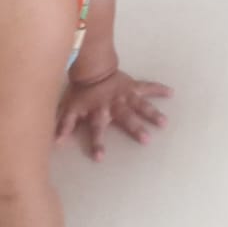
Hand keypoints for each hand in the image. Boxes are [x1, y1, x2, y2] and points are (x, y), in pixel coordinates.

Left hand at [56, 70, 171, 159]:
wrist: (91, 68)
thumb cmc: (81, 92)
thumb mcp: (69, 108)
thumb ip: (64, 125)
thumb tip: (56, 143)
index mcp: (100, 112)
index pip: (97, 130)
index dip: (97, 143)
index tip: (100, 158)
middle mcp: (115, 105)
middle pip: (126, 118)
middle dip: (136, 129)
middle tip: (146, 139)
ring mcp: (126, 95)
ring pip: (141, 105)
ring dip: (152, 113)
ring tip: (164, 122)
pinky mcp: (134, 86)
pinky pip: (148, 87)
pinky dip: (159, 89)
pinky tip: (171, 93)